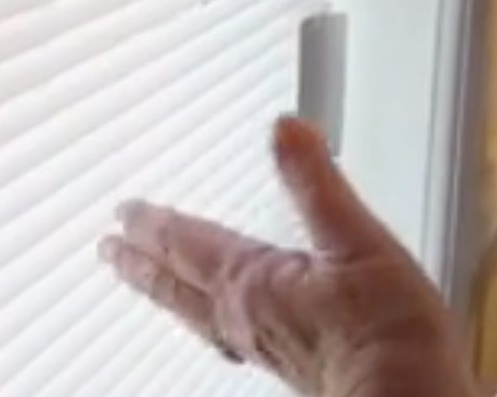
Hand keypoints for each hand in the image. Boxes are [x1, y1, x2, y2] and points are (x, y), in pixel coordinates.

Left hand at [99, 117, 476, 396]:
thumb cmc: (385, 331)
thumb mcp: (356, 240)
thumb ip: (317, 184)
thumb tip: (286, 129)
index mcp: (255, 283)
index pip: (188, 245)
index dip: (155, 224)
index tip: (125, 210)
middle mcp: (246, 318)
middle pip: (178, 286)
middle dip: (144, 263)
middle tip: (111, 249)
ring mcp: (263, 347)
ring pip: (196, 315)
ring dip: (167, 293)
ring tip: (149, 281)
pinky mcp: (288, 367)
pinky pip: (227, 338)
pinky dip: (208, 321)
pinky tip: (226, 326)